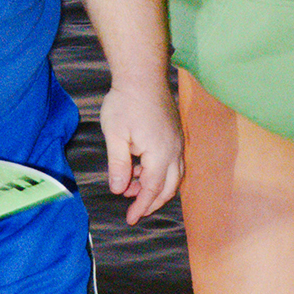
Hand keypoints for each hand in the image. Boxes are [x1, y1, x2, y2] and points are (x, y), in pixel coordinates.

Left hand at [98, 79, 182, 224]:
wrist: (142, 75)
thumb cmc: (126, 102)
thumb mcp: (115, 136)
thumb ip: (118, 166)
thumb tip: (118, 190)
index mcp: (160, 155)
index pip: (153, 190)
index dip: (142, 206)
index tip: (130, 219)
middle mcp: (175, 151)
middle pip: (169, 187)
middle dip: (152, 202)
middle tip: (135, 210)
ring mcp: (178, 141)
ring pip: (173, 175)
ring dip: (156, 187)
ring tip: (133, 188)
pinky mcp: (176, 133)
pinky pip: (173, 162)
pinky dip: (160, 172)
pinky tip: (142, 169)